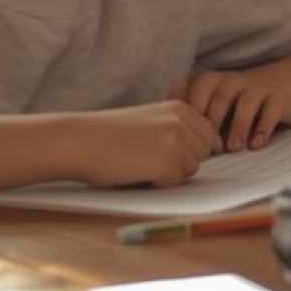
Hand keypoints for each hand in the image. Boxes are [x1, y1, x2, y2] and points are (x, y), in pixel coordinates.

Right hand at [70, 101, 219, 186]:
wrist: (78, 141)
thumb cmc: (109, 135)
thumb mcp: (151, 121)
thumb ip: (178, 129)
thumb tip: (212, 149)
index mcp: (180, 108)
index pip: (207, 136)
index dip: (188, 150)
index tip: (162, 151)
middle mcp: (183, 121)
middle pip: (202, 154)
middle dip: (180, 162)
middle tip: (146, 157)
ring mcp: (178, 141)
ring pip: (190, 170)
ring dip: (167, 172)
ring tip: (138, 161)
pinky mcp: (168, 163)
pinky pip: (174, 182)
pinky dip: (156, 183)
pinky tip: (134, 170)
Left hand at [169, 69, 290, 150]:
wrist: (282, 87)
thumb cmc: (236, 106)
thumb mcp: (211, 109)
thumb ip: (191, 119)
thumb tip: (170, 145)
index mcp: (210, 81)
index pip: (191, 88)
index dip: (188, 113)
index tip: (186, 138)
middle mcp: (233, 80)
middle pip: (219, 96)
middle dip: (213, 123)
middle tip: (211, 149)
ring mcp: (258, 87)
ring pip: (247, 101)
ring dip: (239, 125)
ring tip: (234, 147)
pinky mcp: (280, 96)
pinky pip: (272, 108)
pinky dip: (264, 127)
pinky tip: (256, 145)